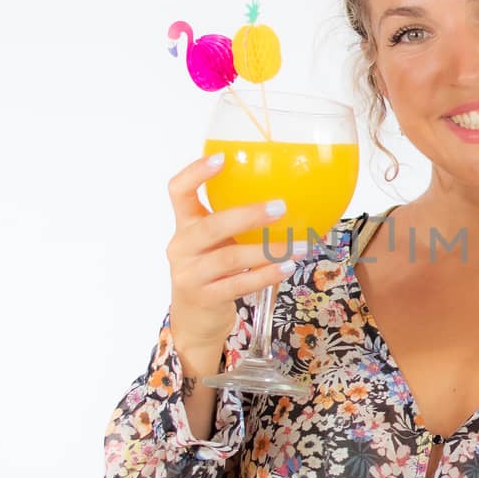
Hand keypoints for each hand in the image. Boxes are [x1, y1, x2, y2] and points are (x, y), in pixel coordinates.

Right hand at [166, 153, 301, 352]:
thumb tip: (288, 193)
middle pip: (211, 225)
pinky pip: (238, 284)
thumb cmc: (213, 272)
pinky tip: (287, 267)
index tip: (222, 158)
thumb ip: (235, 222)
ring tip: (300, 245)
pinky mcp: (204, 298)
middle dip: (247, 215)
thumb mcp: (217, 243)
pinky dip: (266, 275)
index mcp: (185, 225)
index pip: (178, 191)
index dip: (196, 173)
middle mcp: (182, 247)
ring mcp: (190, 274)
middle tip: (281, 206)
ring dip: (268, 250)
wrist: (195, 320)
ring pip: (229, 258)